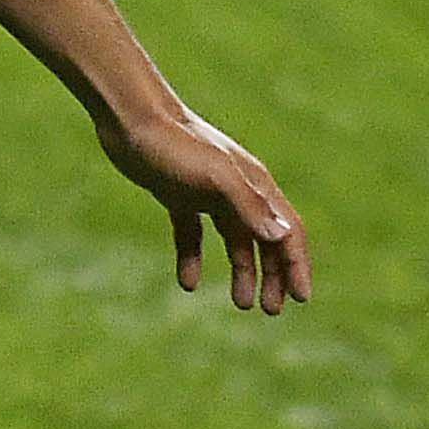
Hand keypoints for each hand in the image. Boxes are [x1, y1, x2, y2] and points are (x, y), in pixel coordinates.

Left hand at [95, 102, 311, 313]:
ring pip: (233, 240)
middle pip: (265, 240)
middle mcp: (237, 190)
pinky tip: (187, 282)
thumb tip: (282, 237)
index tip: (300, 299)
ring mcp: (206, 192)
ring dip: (241, 271)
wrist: (128, 117)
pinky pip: (192, 233)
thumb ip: (248, 206)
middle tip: (269, 310)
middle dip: (273, 276)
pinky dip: (193, 257)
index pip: (287, 231)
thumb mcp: (214, 177)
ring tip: (241, 303)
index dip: (296, 265)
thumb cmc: (173, 144)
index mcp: (254, 185)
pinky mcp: (176, 193)